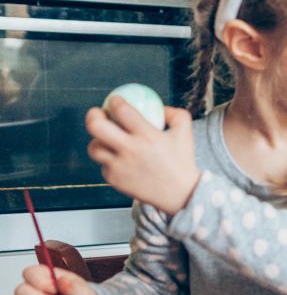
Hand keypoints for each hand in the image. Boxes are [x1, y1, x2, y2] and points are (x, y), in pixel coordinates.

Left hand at [86, 99, 199, 214]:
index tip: (116, 100)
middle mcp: (130, 150)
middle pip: (96, 127)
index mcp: (147, 136)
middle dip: (93, 115)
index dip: (115, 101)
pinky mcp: (114, 179)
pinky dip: (110, 161)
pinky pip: (104, 165)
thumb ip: (174, 114)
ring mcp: (119, 166)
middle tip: (97, 114)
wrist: (180, 194)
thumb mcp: (185, 132)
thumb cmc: (182, 161)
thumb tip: (159, 106)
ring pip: (94, 147)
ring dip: (98, 140)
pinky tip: (122, 161)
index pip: (122, 111)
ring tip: (107, 139)